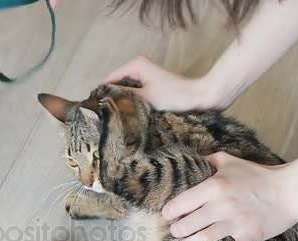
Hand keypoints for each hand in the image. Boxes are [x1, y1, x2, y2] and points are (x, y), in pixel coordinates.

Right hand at [104, 56, 219, 111]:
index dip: (101, 96)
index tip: (96, 114)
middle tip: (107, 119)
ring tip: (118, 119)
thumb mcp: (144, 99)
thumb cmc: (175, 97)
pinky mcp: (150, 85)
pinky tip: (131, 116)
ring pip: (124, 91)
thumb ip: (122, 99)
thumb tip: (102, 103)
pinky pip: (133, 94)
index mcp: (134, 65)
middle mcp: (137, 66)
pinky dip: (132, 103)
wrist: (201, 98)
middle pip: (115, 85)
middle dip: (112, 100)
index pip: (107, 81)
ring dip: (123, 103)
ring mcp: (144, 75)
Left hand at [162, 152, 297, 240]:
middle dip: (177, 230)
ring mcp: (236, 223)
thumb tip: (189, 161)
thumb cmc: (257, 174)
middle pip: (188, 224)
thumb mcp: (229, 161)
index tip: (168, 215)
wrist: (290, 190)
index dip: (170, 212)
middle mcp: (222, 205)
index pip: (181, 203)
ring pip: (203, 240)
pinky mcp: (250, 237)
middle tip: (176, 231)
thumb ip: (207, 160)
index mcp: (214, 186)